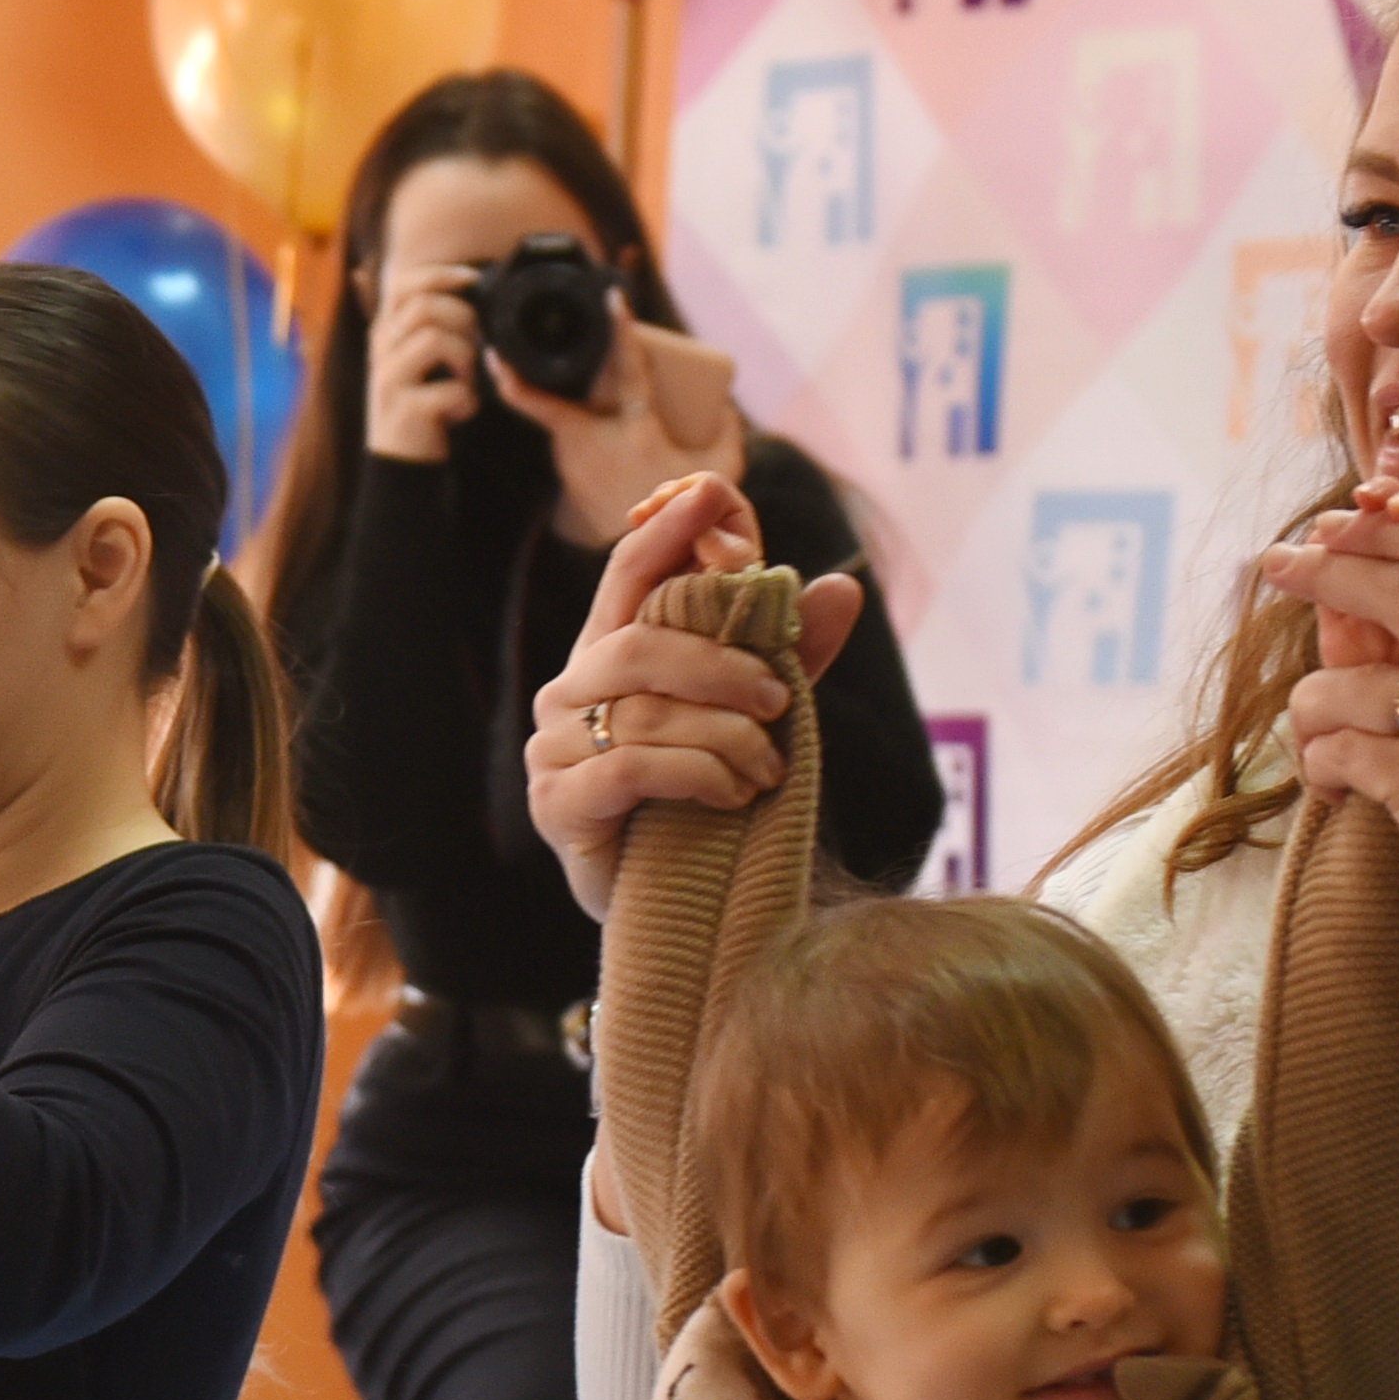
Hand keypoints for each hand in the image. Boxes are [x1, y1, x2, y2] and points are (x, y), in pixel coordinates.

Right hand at [363, 249, 484, 463]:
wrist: (399, 462)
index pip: (402, 283)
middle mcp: (381, 350)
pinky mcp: (405, 410)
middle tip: (474, 343)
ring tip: (465, 379)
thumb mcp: (414, 356)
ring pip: (435, 339)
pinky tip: (460, 411)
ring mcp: (390, 380)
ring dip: (465, 358)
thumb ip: (429, 323)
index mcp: (386, 331)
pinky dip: (466, 400)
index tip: (471, 280)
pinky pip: (449, 389)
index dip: (440, 274)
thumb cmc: (418, 403)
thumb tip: (469, 287)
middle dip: (462, 318)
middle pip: (423, 306)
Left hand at [503, 316, 749, 549]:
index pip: (630, 373)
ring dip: (545, 389)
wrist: (650, 554)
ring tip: (525, 363)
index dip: (622, 335)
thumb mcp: (724, 470)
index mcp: (637, 432)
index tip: (614, 299)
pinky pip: (561, 426)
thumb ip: (727, 430)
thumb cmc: (686, 507)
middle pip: (546, 405)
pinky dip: (561, 409)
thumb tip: (721, 400)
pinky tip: (553, 397)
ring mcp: (574, 459)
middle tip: (493, 350)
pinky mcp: (566, 467)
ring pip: (554, 412)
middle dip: (514, 379)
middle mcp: (596, 444)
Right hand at [521, 474, 865, 920]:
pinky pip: (632, 769)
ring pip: (645, 711)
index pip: (629, 572)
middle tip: (781, 698)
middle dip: (721, 662)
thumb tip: (844, 585)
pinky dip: (697, 776)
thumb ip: (789, 658)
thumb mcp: (752, 721)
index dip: (667, 530)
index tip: (712, 489)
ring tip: (768, 770)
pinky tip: (734, 796)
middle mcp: (571, 690)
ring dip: (725, 738)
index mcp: (612, 654)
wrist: (670, 910)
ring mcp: (554, 747)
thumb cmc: (703, 801)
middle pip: (640, 641)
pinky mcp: (557, 803)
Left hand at [1256, 484, 1398, 963]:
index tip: (1335, 518)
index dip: (1394, 521)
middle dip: (1329, 568)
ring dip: (1315, 705)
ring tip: (1327, 737)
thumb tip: (1386, 501)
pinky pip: (1339, 749)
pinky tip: (1337, 791)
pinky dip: (1320, 767)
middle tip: (1275, 564)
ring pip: (1355, 679)